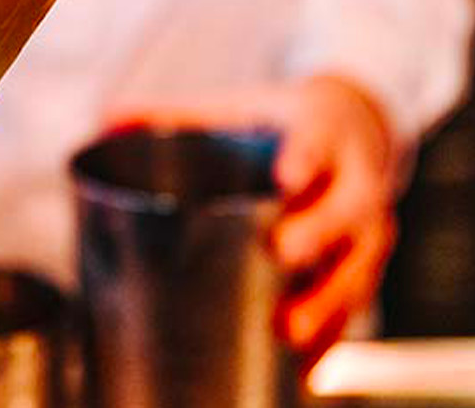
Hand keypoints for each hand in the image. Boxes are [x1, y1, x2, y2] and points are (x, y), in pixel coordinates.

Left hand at [106, 75, 397, 368]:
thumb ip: (177, 114)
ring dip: (328, 301)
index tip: (287, 176)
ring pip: (358, 265)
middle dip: (320, 232)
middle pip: (350, 207)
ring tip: (289, 329)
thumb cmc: (284, 125)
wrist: (357, 128)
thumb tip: (108, 118)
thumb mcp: (242, 107)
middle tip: (281, 252)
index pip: (318, 137)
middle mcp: (356, 178)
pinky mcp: (363, 265)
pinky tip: (306, 368)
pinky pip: (356, 306)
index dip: (307, 156)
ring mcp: (366, 227)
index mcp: (323, 129)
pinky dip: (333, 338)